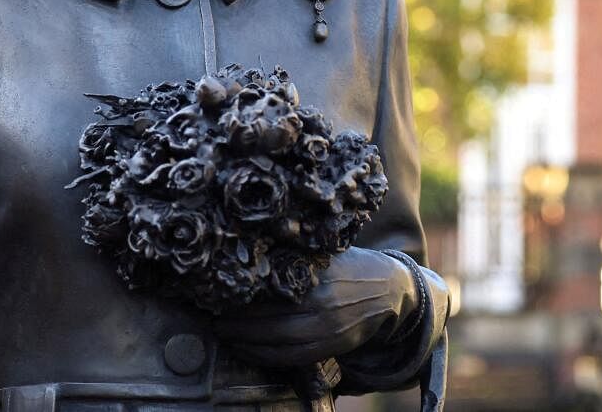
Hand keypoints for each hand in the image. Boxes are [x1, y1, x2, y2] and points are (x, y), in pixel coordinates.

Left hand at [211, 246, 417, 366]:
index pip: (270, 292)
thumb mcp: (326, 251)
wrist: (389, 289)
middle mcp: (323, 305)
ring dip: (245, 342)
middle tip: (213, 320)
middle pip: (269, 321)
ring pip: (277, 344)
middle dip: (236, 324)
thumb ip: (295, 251)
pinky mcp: (332, 347)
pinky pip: (291, 359)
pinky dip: (265, 357)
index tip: (218, 296)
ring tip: (224, 335)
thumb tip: (253, 241)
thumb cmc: (351, 265)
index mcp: (318, 277)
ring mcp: (328, 330)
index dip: (241, 298)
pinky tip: (248, 349)